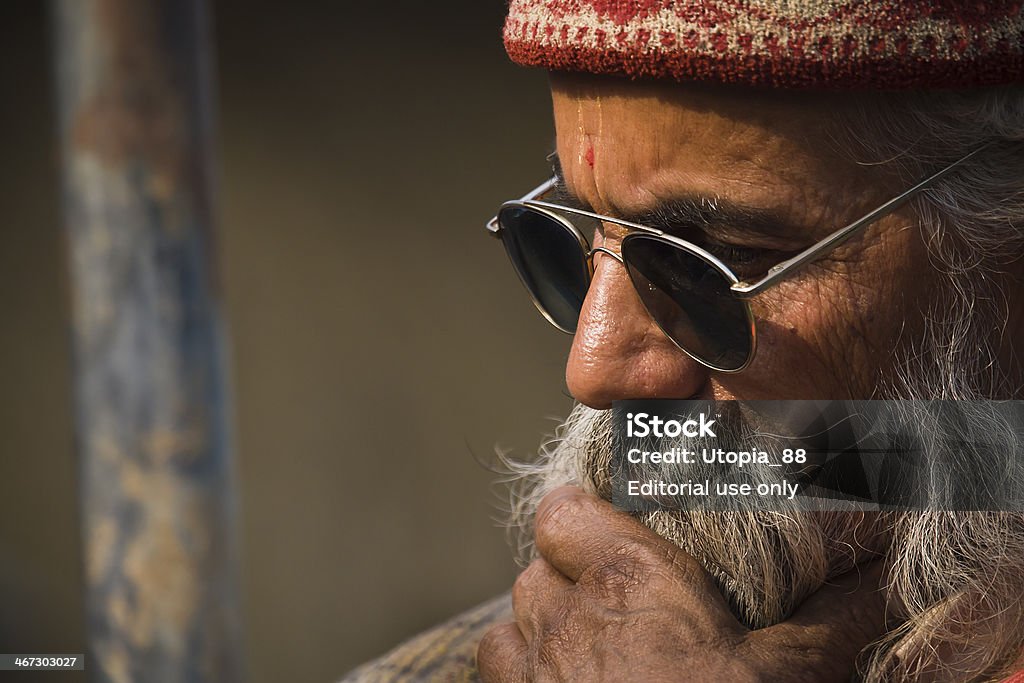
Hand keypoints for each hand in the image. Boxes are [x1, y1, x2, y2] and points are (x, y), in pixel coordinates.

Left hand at [477, 486, 886, 681]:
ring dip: (540, 626)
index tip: (603, 524)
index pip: (563, 511)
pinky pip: (496, 669)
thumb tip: (883, 574)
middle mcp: (567, 616)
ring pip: (513, 618)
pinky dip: (520, 671)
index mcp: (630, 581)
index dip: (578, 514)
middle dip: (568, 577)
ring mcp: (532, 669)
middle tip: (613, 601)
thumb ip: (833, 616)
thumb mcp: (790, 674)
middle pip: (539, 565)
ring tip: (584, 648)